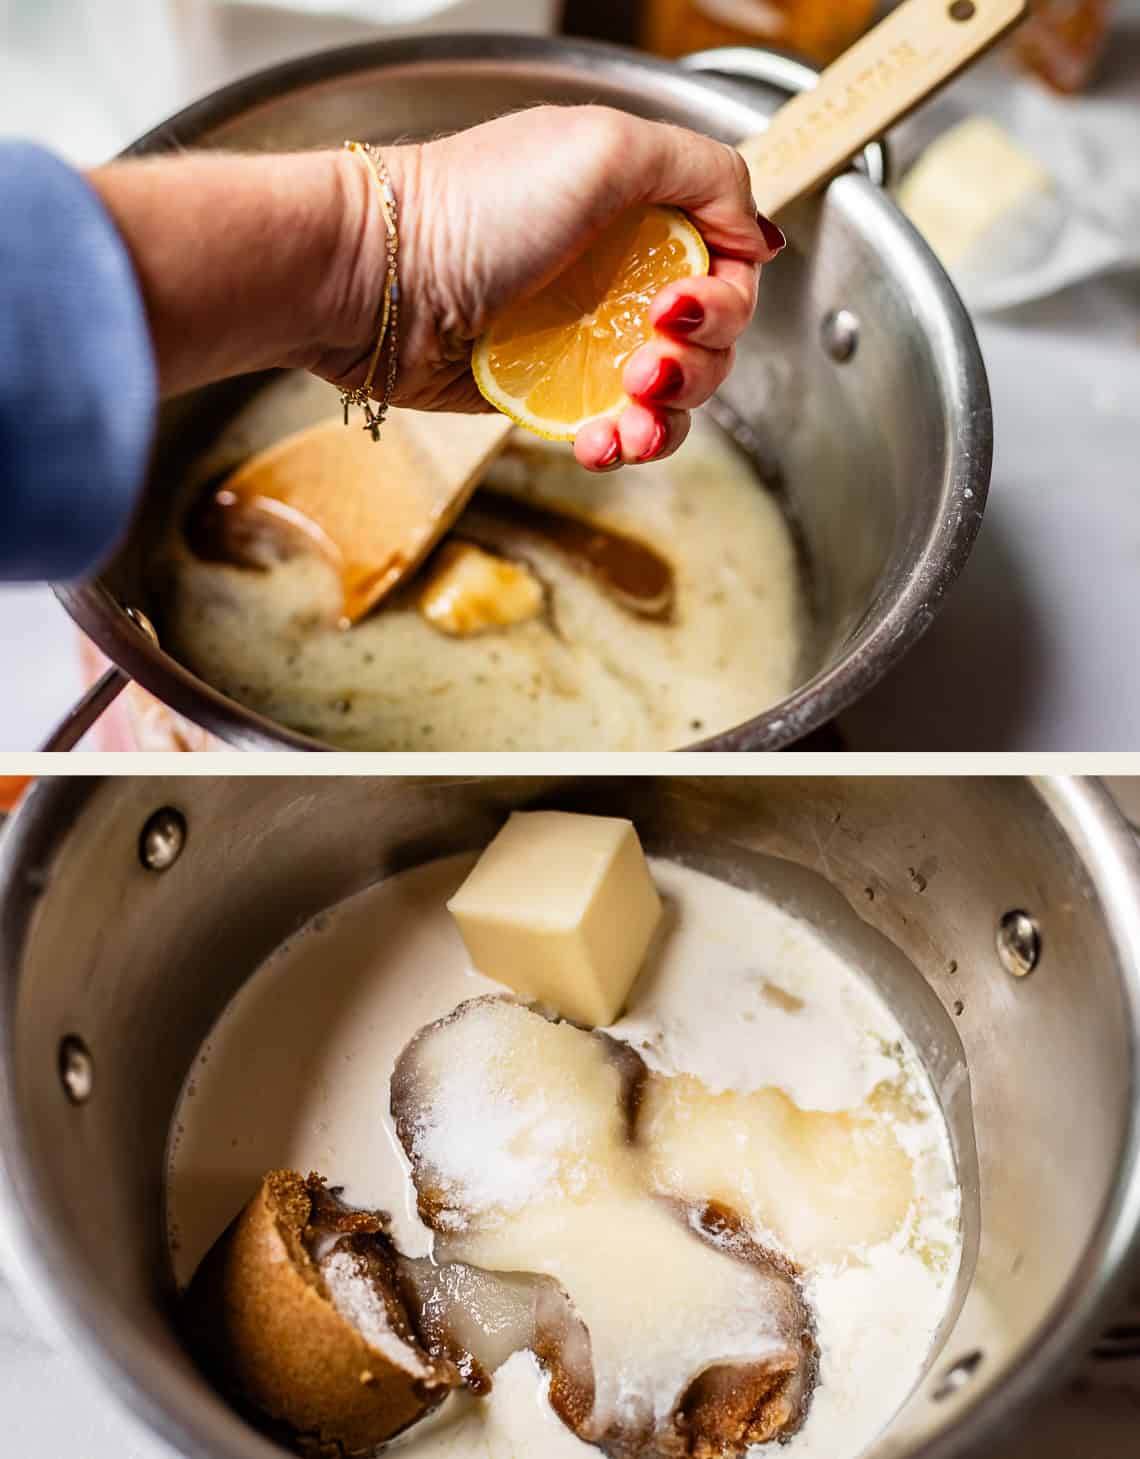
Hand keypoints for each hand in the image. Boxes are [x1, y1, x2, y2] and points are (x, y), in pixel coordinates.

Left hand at [317, 106, 784, 471]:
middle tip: (643, 363)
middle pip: (712, 342)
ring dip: (665, 419)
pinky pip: (615, 431)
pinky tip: (598, 443)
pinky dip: (619, 444)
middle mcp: (622, 276)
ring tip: (626, 420)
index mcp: (644, 212)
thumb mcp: (605, 149)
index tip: (682, 307)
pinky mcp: (551, 394)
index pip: (731, 266)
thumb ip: (704, 173)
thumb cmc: (475, 208)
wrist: (377, 283)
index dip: (725, 298)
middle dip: (695, 366)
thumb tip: (755, 232)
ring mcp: (586, 340)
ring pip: (671, 398)